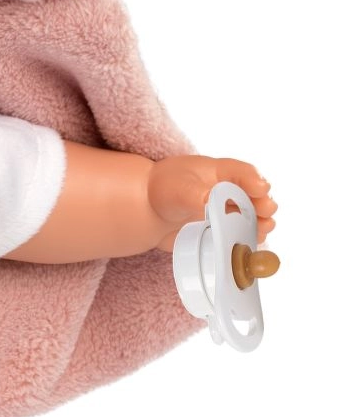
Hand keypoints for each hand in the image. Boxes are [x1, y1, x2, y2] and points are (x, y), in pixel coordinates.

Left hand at [146, 157, 276, 252]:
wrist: (149, 211)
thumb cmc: (164, 190)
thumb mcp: (178, 189)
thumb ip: (196, 195)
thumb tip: (212, 203)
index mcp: (219, 172)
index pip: (243, 172)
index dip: (254, 180)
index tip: (262, 189)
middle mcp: (229, 191)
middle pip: (254, 196)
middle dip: (263, 203)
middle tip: (267, 211)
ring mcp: (228, 211)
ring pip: (251, 216)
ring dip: (260, 222)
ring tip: (265, 228)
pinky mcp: (223, 230)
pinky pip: (240, 235)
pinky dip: (247, 239)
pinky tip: (251, 244)